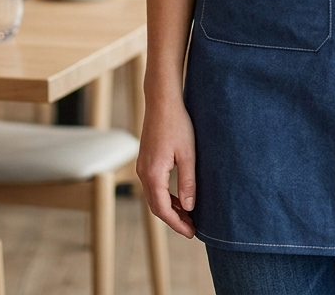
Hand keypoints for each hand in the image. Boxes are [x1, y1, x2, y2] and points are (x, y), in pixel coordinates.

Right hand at [136, 98, 196, 237]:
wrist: (162, 101)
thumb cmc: (177, 124)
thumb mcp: (188, 154)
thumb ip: (188, 182)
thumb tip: (189, 207)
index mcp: (153, 174)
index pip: (163, 210)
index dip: (177, 224)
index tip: (191, 232)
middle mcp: (144, 173)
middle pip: (156, 206)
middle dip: (173, 219)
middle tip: (191, 227)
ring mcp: (142, 166)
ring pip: (154, 197)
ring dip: (169, 208)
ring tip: (188, 215)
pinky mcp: (146, 160)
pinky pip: (154, 185)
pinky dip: (165, 196)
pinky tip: (179, 196)